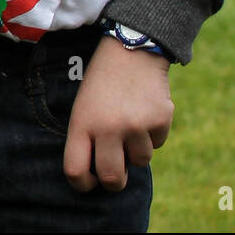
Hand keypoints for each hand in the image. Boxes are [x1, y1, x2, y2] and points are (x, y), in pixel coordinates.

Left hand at [63, 37, 172, 191]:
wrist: (130, 51)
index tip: (88, 183)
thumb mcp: (83, 107)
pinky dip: (152, 135)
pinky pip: (157, 144)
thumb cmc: (101, 83)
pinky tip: (144, 111)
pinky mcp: (159, 121)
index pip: (75, 170)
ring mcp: (136, 126)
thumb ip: (88, 137)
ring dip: (135, 150)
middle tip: (115, 176)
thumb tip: (100, 173)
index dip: (81, 184)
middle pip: (112, 178)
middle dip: (113, 182)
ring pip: (139, 161)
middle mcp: (108, 128)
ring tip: (129, 123)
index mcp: (82, 123)